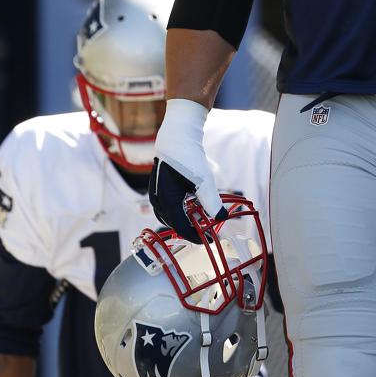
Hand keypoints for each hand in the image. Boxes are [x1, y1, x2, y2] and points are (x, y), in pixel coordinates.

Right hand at [149, 99, 225, 241]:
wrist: (177, 136)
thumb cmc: (189, 158)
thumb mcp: (204, 182)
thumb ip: (211, 202)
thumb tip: (220, 218)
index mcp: (166, 201)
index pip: (180, 227)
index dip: (195, 235)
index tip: (208, 240)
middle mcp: (157, 199)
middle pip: (172, 223)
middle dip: (188, 229)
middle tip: (203, 232)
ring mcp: (156, 192)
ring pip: (169, 214)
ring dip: (183, 219)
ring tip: (199, 220)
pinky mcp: (159, 185)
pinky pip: (168, 204)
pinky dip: (179, 209)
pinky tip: (191, 204)